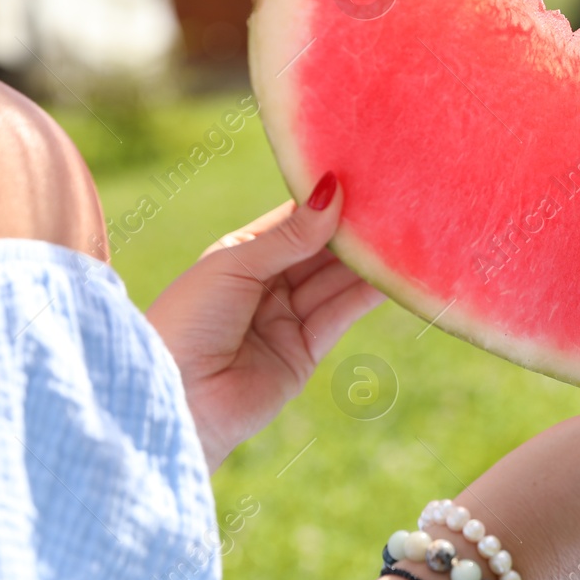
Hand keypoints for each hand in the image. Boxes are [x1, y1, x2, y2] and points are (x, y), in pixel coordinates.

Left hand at [147, 175, 383, 469]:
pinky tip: (391, 272)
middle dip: (351, 230)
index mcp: (239, 257)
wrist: (177, 401)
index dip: (324, 202)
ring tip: (402, 233)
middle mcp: (265, 286)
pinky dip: (366, 294)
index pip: (292, 222)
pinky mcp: (305, 352)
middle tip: (392, 203)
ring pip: (334, 282)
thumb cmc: (188, 321)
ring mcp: (286, 319)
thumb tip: (333, 191)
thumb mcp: (236, 266)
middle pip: (318, 252)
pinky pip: (341, 314)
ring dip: (365, 261)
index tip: (362, 178)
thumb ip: (290, 236)